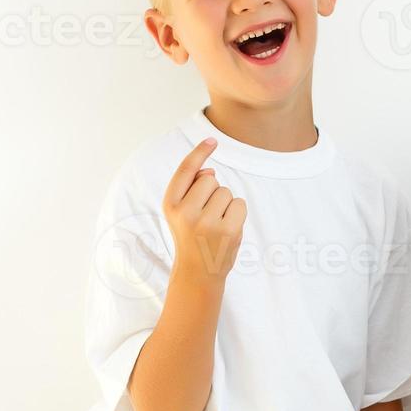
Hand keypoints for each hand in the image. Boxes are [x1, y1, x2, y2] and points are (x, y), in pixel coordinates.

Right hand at [162, 138, 246, 281]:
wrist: (198, 271)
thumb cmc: (191, 235)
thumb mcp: (181, 212)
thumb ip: (191, 189)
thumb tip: (211, 172)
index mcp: (170, 204)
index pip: (186, 170)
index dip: (200, 152)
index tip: (212, 139)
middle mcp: (185, 212)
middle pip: (211, 180)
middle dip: (213, 193)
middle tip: (205, 217)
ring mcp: (207, 222)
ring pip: (226, 192)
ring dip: (225, 204)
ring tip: (215, 224)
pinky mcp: (227, 230)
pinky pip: (239, 203)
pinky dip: (237, 213)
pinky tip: (227, 228)